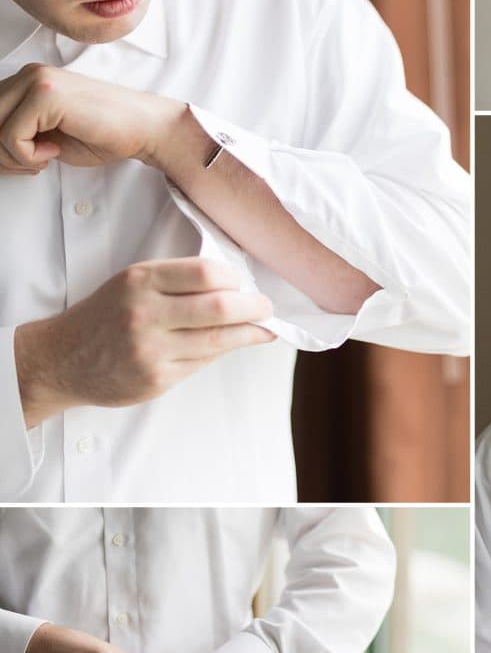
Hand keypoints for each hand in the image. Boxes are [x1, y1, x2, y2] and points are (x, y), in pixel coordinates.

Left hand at [0, 63, 185, 174]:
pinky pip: (11, 136)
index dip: (0, 146)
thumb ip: (20, 134)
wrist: (144, 128)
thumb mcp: (50, 136)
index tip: (24, 161)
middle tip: (30, 165)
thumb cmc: (105, 134)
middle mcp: (29, 75)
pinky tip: (54, 151)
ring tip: (43, 159)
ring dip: (14, 157)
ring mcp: (36, 81)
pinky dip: (28, 156)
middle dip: (2, 153)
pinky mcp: (45, 95)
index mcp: (29, 81)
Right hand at [14, 257, 275, 427]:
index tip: (245, 284)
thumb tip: (237, 287)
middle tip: (267, 306)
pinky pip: (204, 362)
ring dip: (250, 333)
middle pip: (220, 308)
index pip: (206, 273)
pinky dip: (225, 350)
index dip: (235, 279)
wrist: (61, 359)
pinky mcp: (156, 379)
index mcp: (141, 281)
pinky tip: (236, 344)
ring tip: (263, 327)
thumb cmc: (107, 314)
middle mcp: (145, 314)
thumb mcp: (132, 283)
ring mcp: (151, 350)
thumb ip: (177, 281)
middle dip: (255, 307)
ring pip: (219, 340)